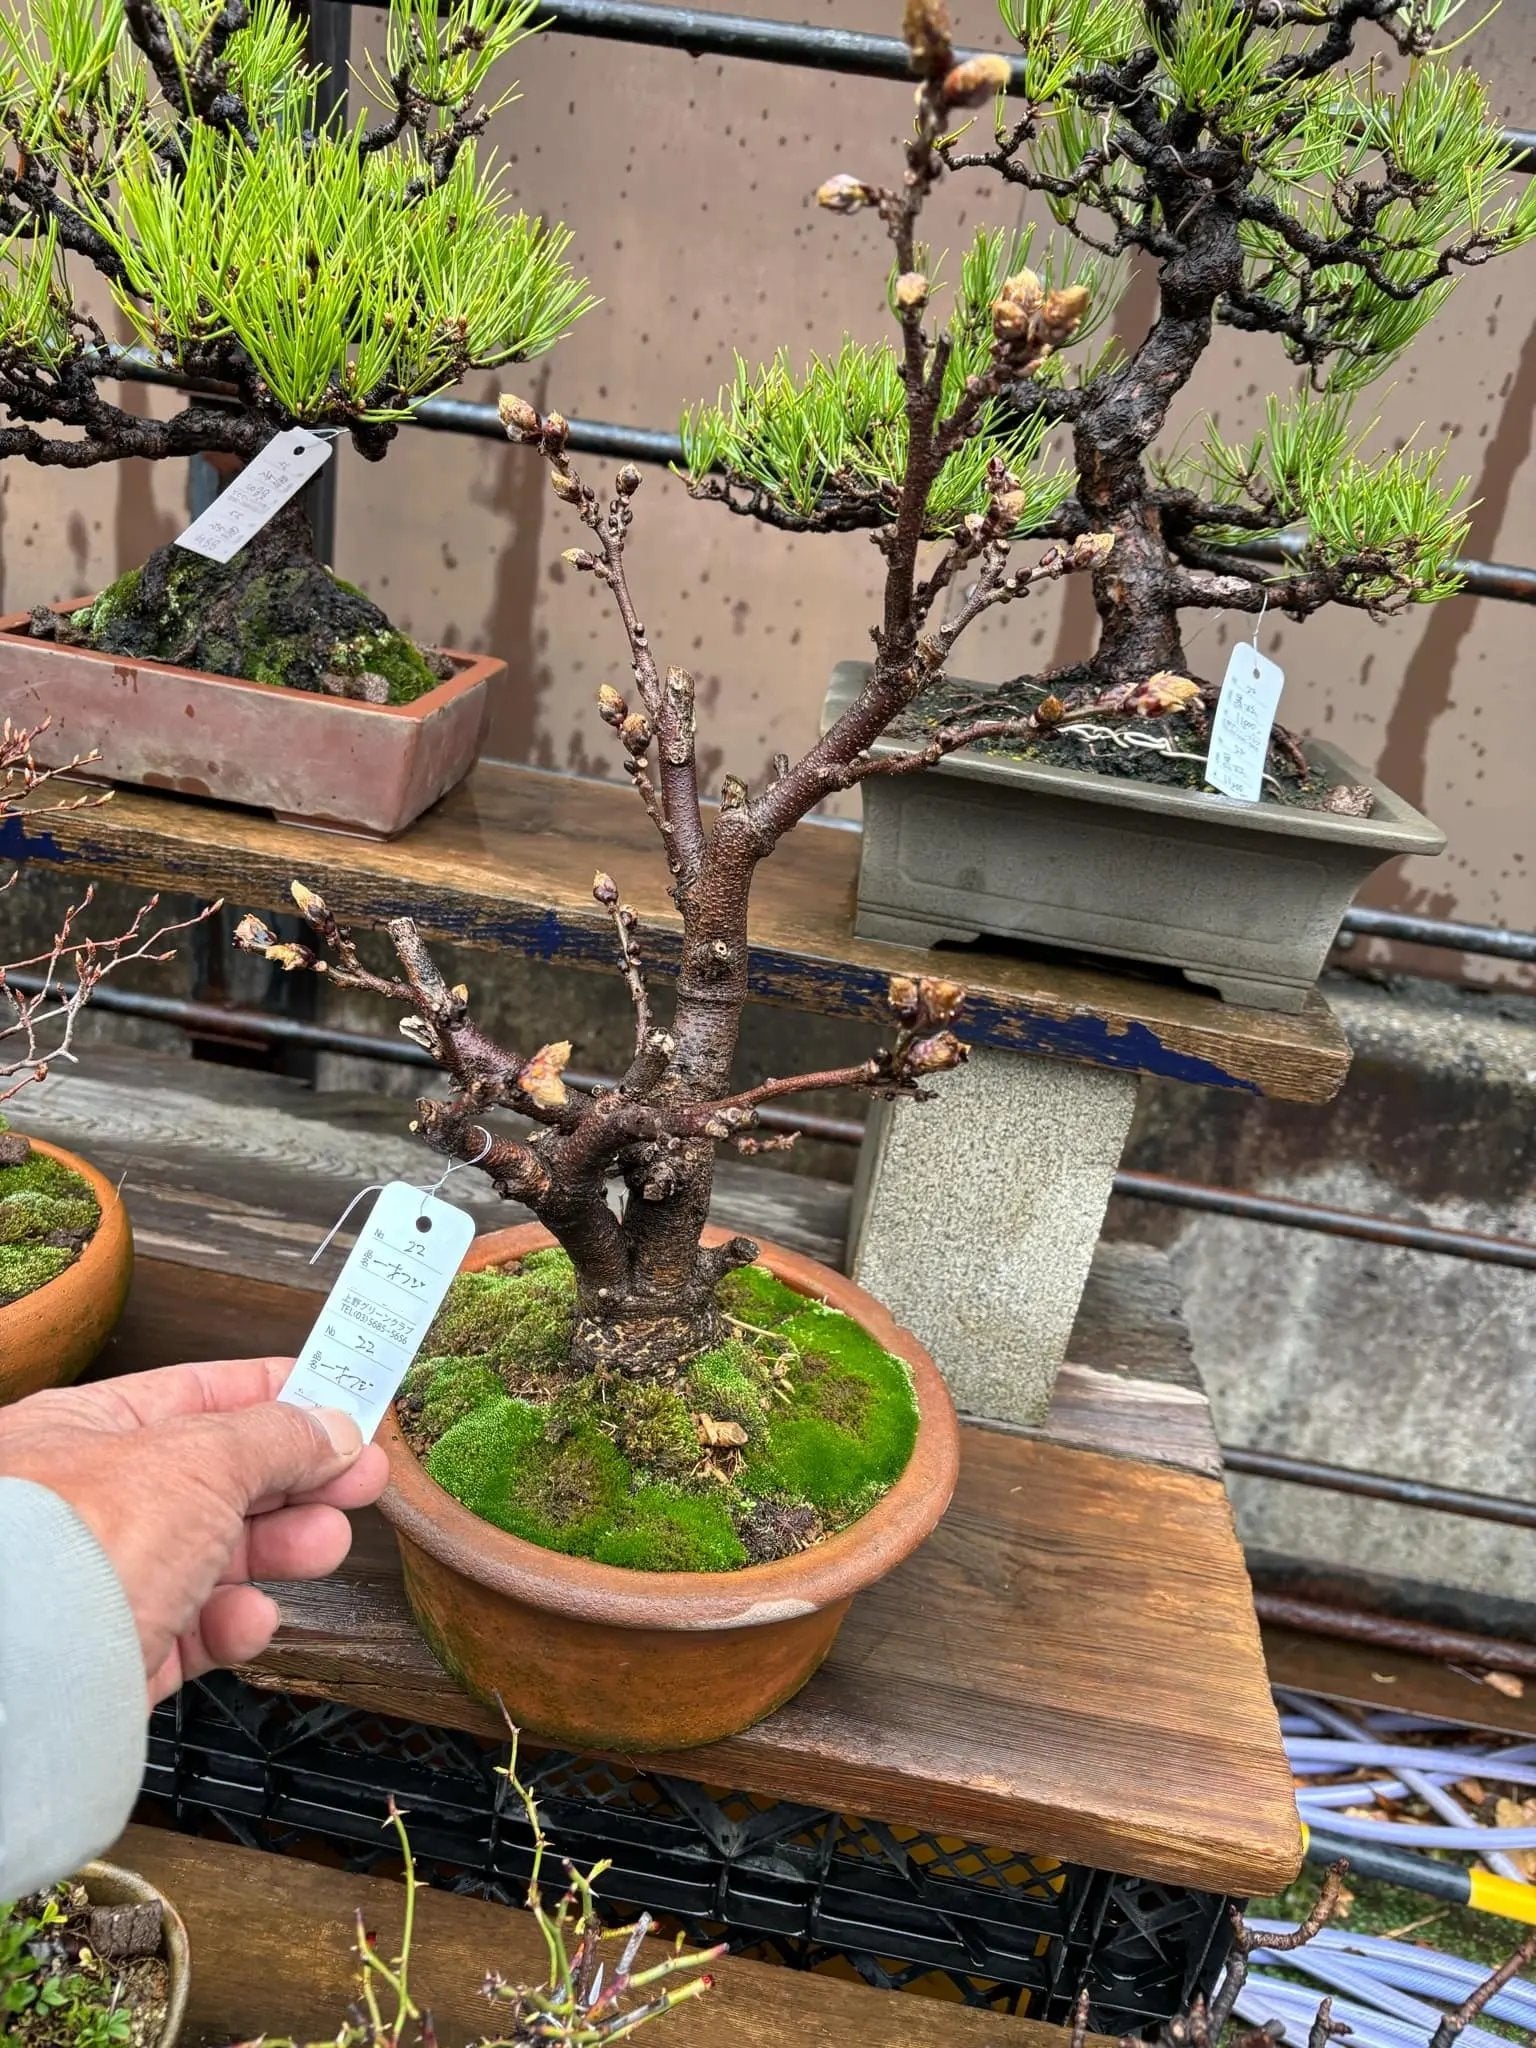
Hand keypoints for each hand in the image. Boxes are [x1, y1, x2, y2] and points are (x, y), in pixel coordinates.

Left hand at [0, 1359, 387, 1702]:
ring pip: (216, 1556)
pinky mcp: (118, 1655)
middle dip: (298, 1479)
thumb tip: (332, 1428)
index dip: (277, 1395)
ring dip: (281, 1549)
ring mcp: (103, 1581)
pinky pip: (195, 1630)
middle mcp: (87, 1503)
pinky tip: (251, 1618)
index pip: (197, 1395)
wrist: (26, 1681)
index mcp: (84, 1430)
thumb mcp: (199, 1459)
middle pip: (219, 1478)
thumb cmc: (76, 1547)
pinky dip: (234, 1623)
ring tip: (325, 1544)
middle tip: (363, 1478)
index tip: (342, 1400)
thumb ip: (277, 1437)